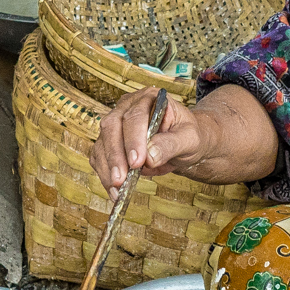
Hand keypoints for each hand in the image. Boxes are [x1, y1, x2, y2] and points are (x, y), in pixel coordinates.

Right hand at [89, 87, 210, 193]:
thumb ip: (171, 144)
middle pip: (112, 127)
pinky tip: (114, 190)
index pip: (135, 116)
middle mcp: (128, 107)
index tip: (137, 162)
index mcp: (149, 98)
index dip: (133, 139)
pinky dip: (104, 175)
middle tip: (121, 179)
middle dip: (115, 155)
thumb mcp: (189, 138)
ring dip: (107, 168)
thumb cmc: (188, 135)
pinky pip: (100, 157)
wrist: (184, 143)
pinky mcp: (109, 142)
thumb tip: (149, 157)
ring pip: (102, 143)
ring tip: (118, 190)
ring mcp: (116, 124)